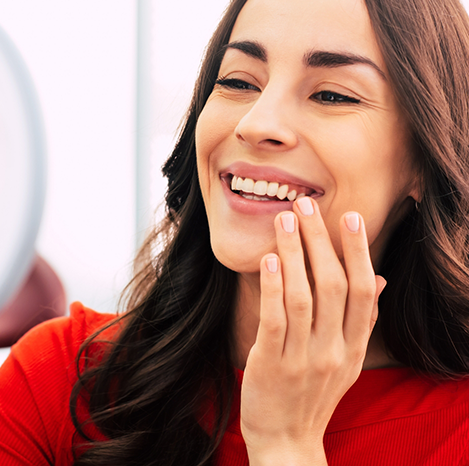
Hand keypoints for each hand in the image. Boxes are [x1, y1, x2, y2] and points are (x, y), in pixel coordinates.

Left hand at [240, 197, 385, 464]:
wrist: (287, 441)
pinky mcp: (271, 364)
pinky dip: (273, 288)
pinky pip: (275, 321)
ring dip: (295, 254)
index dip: (358, 252)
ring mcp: (303, 359)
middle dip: (321, 242)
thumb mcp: (345, 360)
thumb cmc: (313, 393)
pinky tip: (269, 259)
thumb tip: (378, 278)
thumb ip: (359, 320)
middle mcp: (333, 351)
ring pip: (304, 297)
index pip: (363, 292)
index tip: (350, 217)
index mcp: (353, 347)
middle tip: (307, 205)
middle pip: (334, 286)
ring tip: (284, 220)